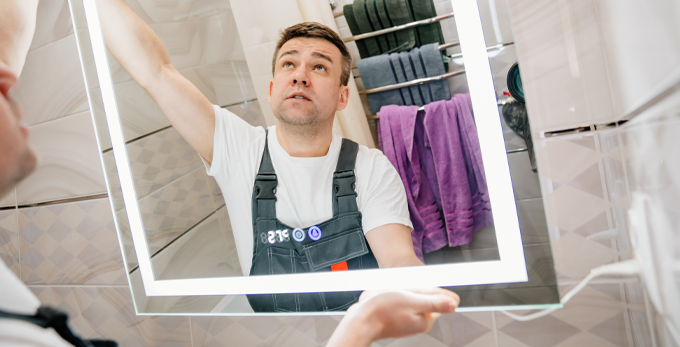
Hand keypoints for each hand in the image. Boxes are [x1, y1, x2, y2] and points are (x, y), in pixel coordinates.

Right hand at [327, 288, 459, 346]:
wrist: (358, 321)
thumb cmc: (381, 310)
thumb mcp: (411, 300)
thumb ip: (434, 301)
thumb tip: (454, 303)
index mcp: (425, 320)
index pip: (437, 298)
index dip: (428, 288)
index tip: (415, 288)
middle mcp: (418, 323)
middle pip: (424, 298)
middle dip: (413, 290)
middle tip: (400, 291)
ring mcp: (406, 322)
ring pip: (411, 299)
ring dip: (402, 292)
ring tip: (390, 295)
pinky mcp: (396, 319)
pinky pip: (400, 303)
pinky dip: (393, 297)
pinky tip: (385, 298)